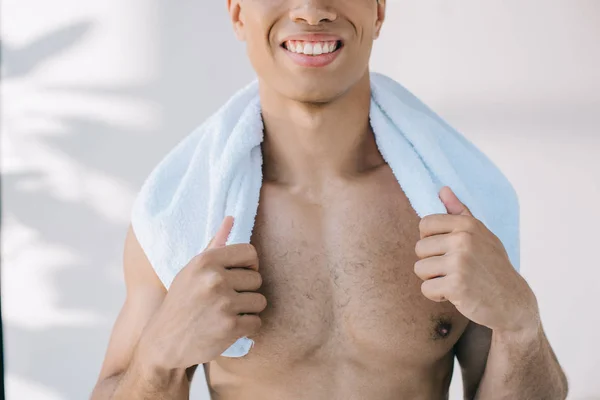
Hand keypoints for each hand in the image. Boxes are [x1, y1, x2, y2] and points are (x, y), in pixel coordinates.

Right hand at [142, 216, 266, 368]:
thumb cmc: (182, 302)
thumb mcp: (192, 270)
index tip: (238, 276)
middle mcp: (215, 279)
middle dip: (246, 291)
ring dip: (248, 310)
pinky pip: (257, 322)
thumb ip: (215, 245)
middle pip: (257, 278)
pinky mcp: (230, 327)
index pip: (250, 252)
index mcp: (206, 261)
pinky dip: (246, 328)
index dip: (249, 265)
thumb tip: (231, 218)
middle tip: (225, 300)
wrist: (164, 342)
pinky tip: (228, 328)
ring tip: (226, 314)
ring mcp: (223, 303)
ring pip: (260, 301)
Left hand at [413, 187, 538, 332]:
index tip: (447, 250)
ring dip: (433, 279)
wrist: (513, 301)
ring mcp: (460, 263)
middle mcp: (463, 240)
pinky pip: (426, 289)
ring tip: (455, 281)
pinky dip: (436, 295)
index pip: (425, 224)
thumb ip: (459, 212)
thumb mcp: (481, 235)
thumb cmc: (492, 266)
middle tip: (454, 270)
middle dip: (432, 262)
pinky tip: (456, 294)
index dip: (431, 240)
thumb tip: (442, 189)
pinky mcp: (456, 286)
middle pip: (419, 248)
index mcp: (467, 224)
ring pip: (420, 269)